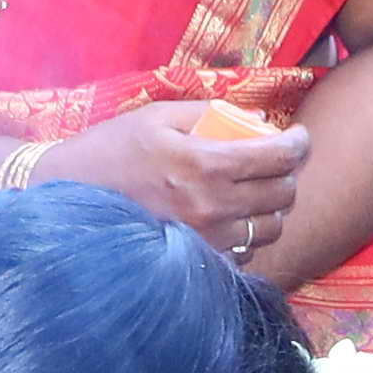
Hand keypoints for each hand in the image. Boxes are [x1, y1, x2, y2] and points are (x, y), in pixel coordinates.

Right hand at [51, 98, 313, 259]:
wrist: (73, 199)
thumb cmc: (114, 150)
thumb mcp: (158, 116)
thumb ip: (212, 113)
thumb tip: (259, 118)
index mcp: (205, 163)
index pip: (279, 157)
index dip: (299, 144)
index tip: (299, 137)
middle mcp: (212, 205)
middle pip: (283, 194)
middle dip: (289, 174)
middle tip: (278, 162)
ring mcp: (207, 238)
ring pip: (271, 227)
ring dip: (275, 207)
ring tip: (260, 190)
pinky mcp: (198, 259)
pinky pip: (247, 250)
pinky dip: (250, 232)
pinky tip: (235, 216)